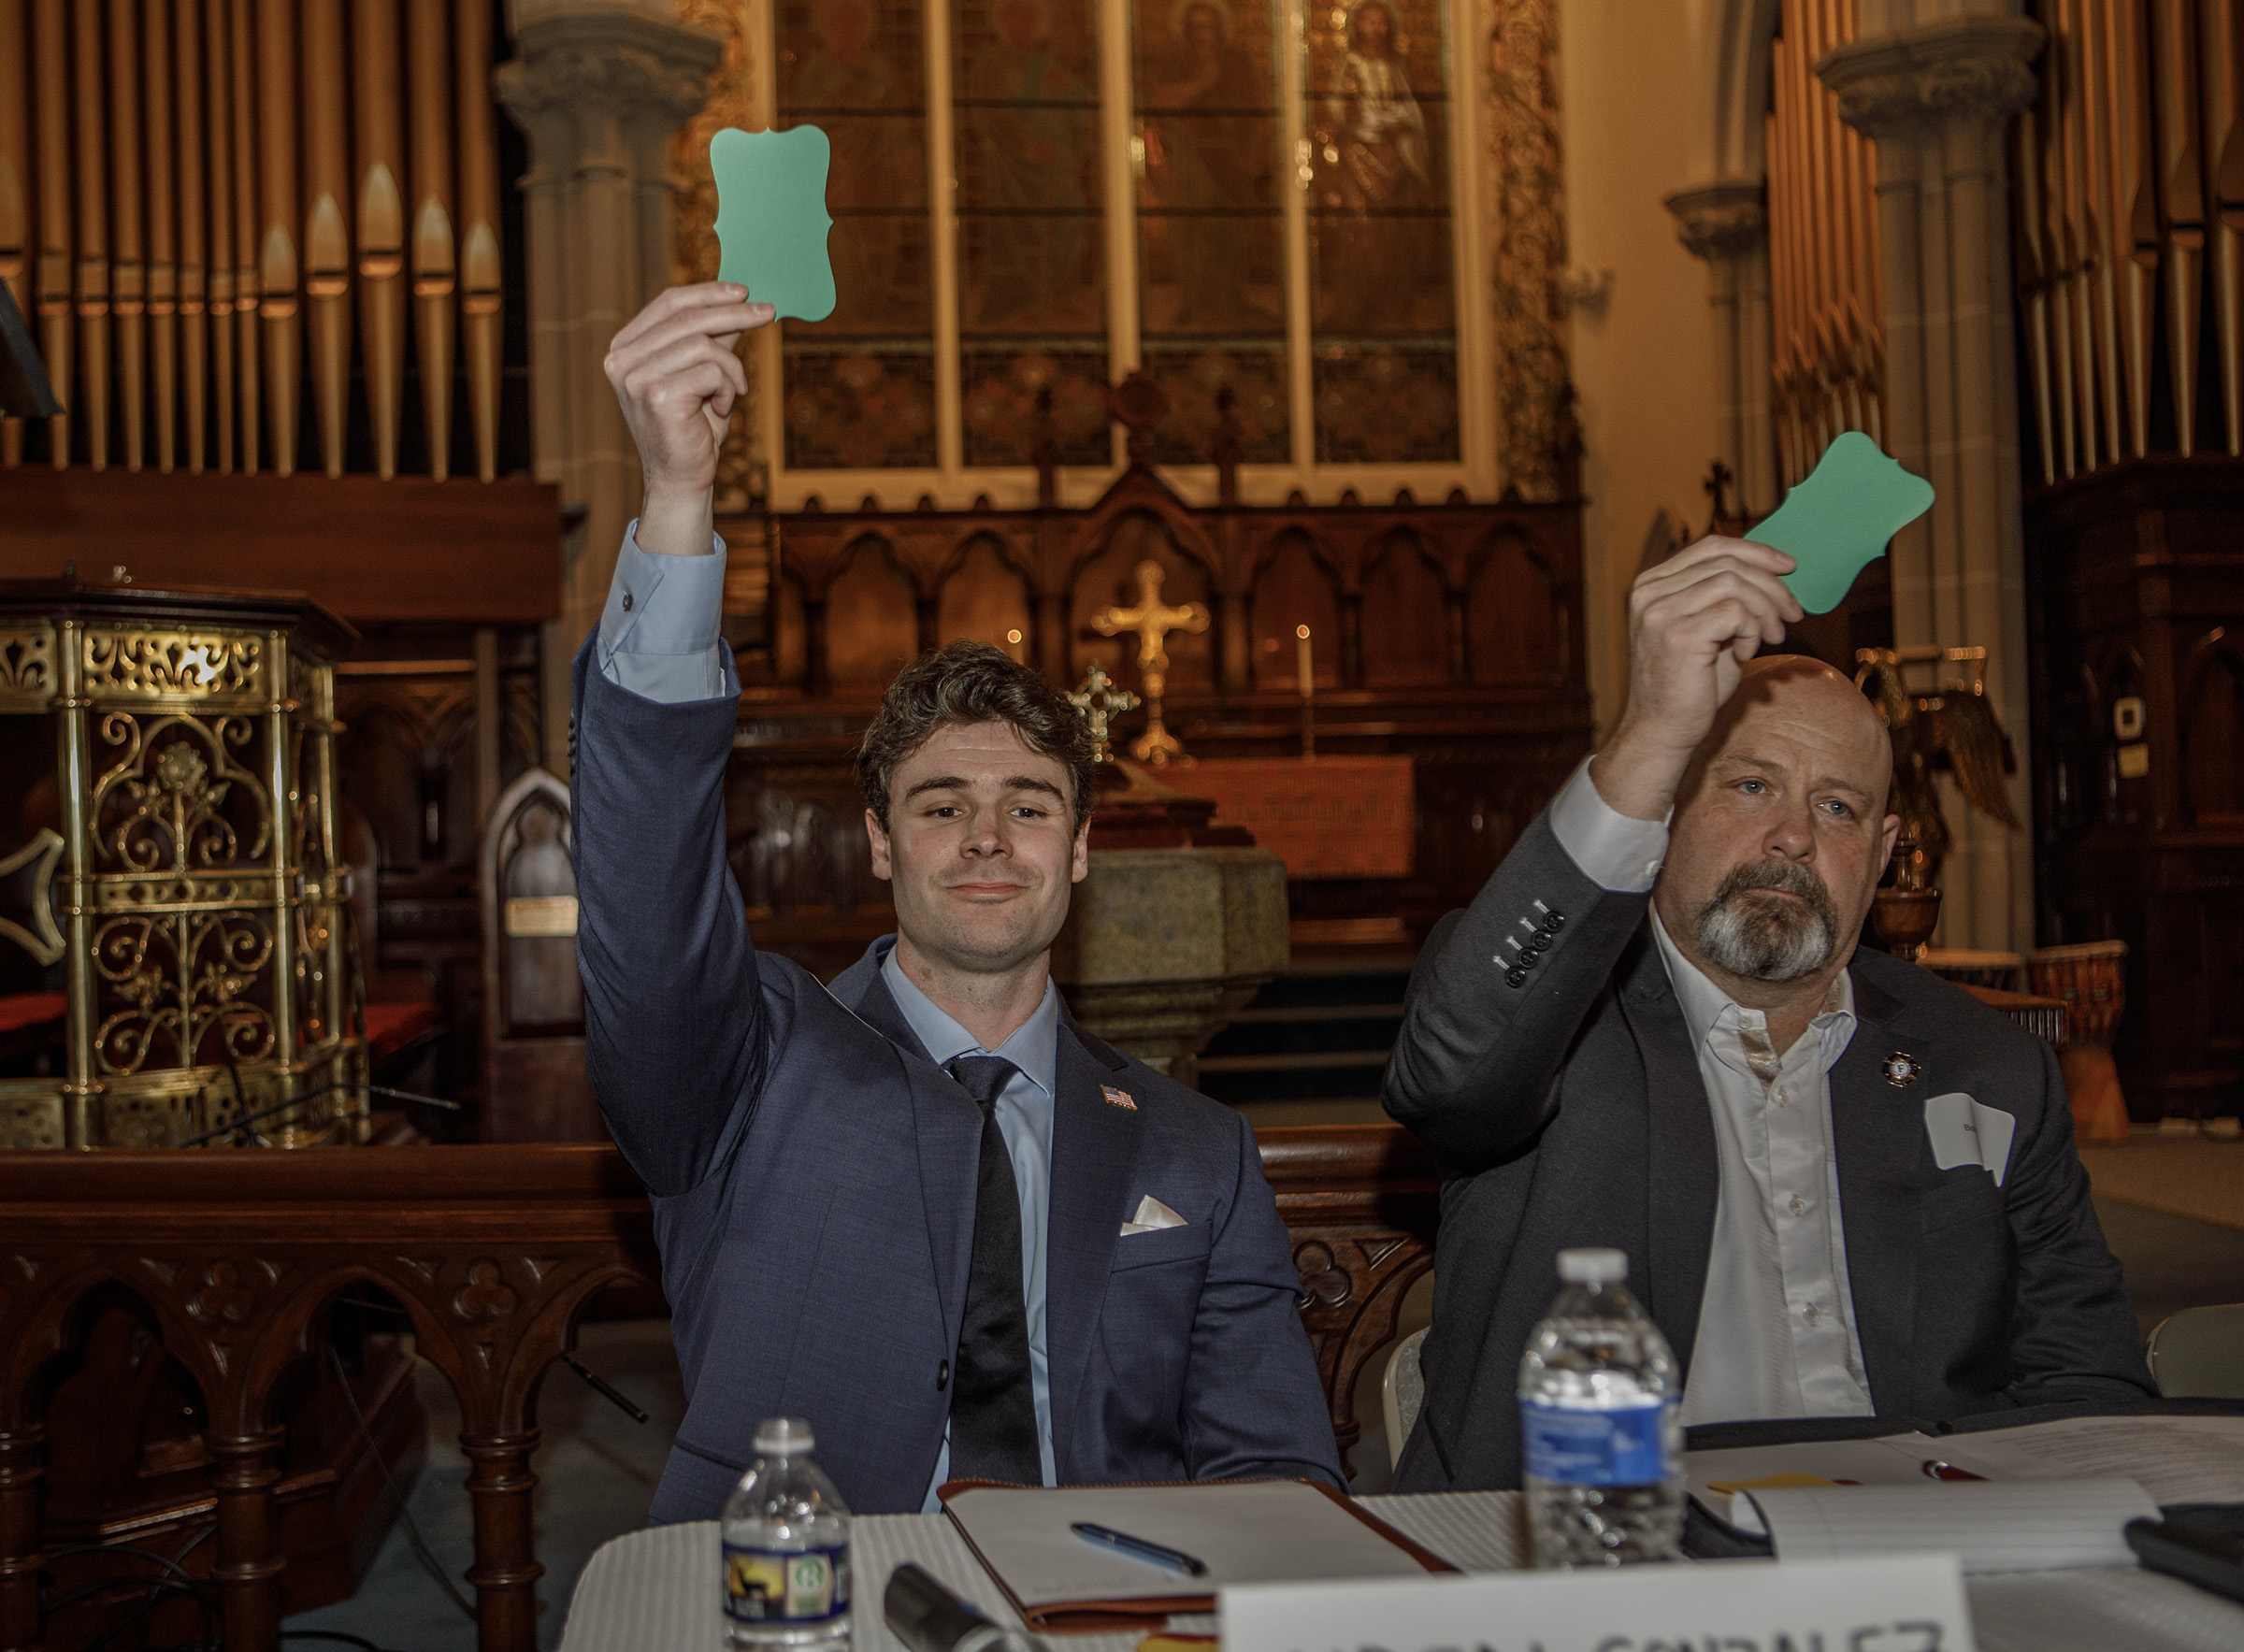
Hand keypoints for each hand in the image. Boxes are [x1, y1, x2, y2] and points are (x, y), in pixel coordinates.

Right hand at [602, 283, 775, 554]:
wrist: (682, 478)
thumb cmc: (692, 429)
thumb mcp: (703, 374)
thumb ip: (712, 339)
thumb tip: (737, 302)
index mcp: (625, 348)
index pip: (668, 303)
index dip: (708, 293)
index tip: (743, 291)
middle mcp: (621, 359)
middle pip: (688, 318)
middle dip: (734, 313)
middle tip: (768, 312)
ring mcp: (635, 378)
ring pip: (704, 345)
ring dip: (732, 369)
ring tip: (733, 392)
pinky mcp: (657, 396)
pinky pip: (711, 371)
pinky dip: (727, 389)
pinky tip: (720, 410)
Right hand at [1594, 535, 1801, 820]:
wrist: (1664, 730)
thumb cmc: (1690, 683)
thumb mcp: (1707, 628)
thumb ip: (1725, 597)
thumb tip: (1773, 569)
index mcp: (1651, 584)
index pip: (1711, 547)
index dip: (1756, 551)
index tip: (1789, 567)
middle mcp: (1650, 593)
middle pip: (1728, 562)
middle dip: (1772, 586)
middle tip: (1792, 615)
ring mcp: (1661, 613)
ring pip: (1736, 584)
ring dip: (1766, 611)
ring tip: (1770, 638)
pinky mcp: (1679, 635)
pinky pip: (1737, 612)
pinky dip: (1752, 631)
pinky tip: (1746, 653)